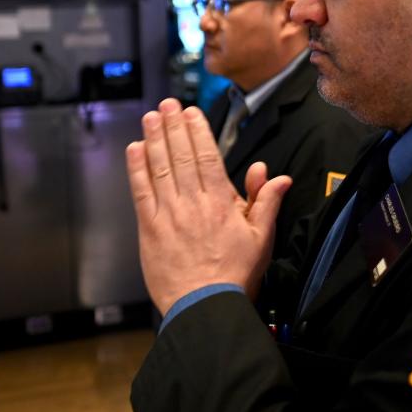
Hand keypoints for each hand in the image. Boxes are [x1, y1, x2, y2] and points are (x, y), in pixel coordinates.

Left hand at [126, 99, 291, 313]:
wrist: (206, 306)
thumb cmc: (235, 276)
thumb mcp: (261, 238)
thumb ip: (266, 202)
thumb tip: (276, 175)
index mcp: (221, 202)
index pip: (207, 156)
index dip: (197, 131)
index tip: (191, 112)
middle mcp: (193, 203)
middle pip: (181, 156)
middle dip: (173, 126)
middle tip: (167, 104)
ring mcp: (169, 215)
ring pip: (160, 168)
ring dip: (154, 139)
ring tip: (150, 117)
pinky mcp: (150, 231)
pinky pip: (141, 193)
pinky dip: (137, 169)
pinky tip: (135, 150)